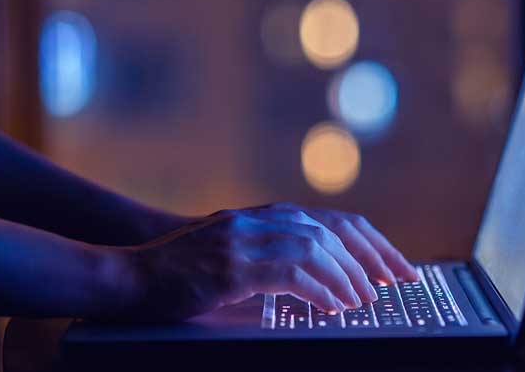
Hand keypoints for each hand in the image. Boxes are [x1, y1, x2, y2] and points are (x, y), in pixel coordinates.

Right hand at [121, 203, 415, 321]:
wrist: (130, 274)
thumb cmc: (181, 269)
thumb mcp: (232, 251)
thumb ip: (271, 252)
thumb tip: (319, 274)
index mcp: (262, 217)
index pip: (331, 222)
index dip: (369, 242)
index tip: (395, 265)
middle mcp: (258, 221)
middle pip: (331, 231)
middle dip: (370, 257)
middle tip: (394, 282)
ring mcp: (244, 241)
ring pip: (315, 249)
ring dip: (346, 276)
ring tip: (363, 300)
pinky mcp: (231, 267)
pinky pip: (290, 274)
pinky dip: (320, 290)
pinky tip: (334, 307)